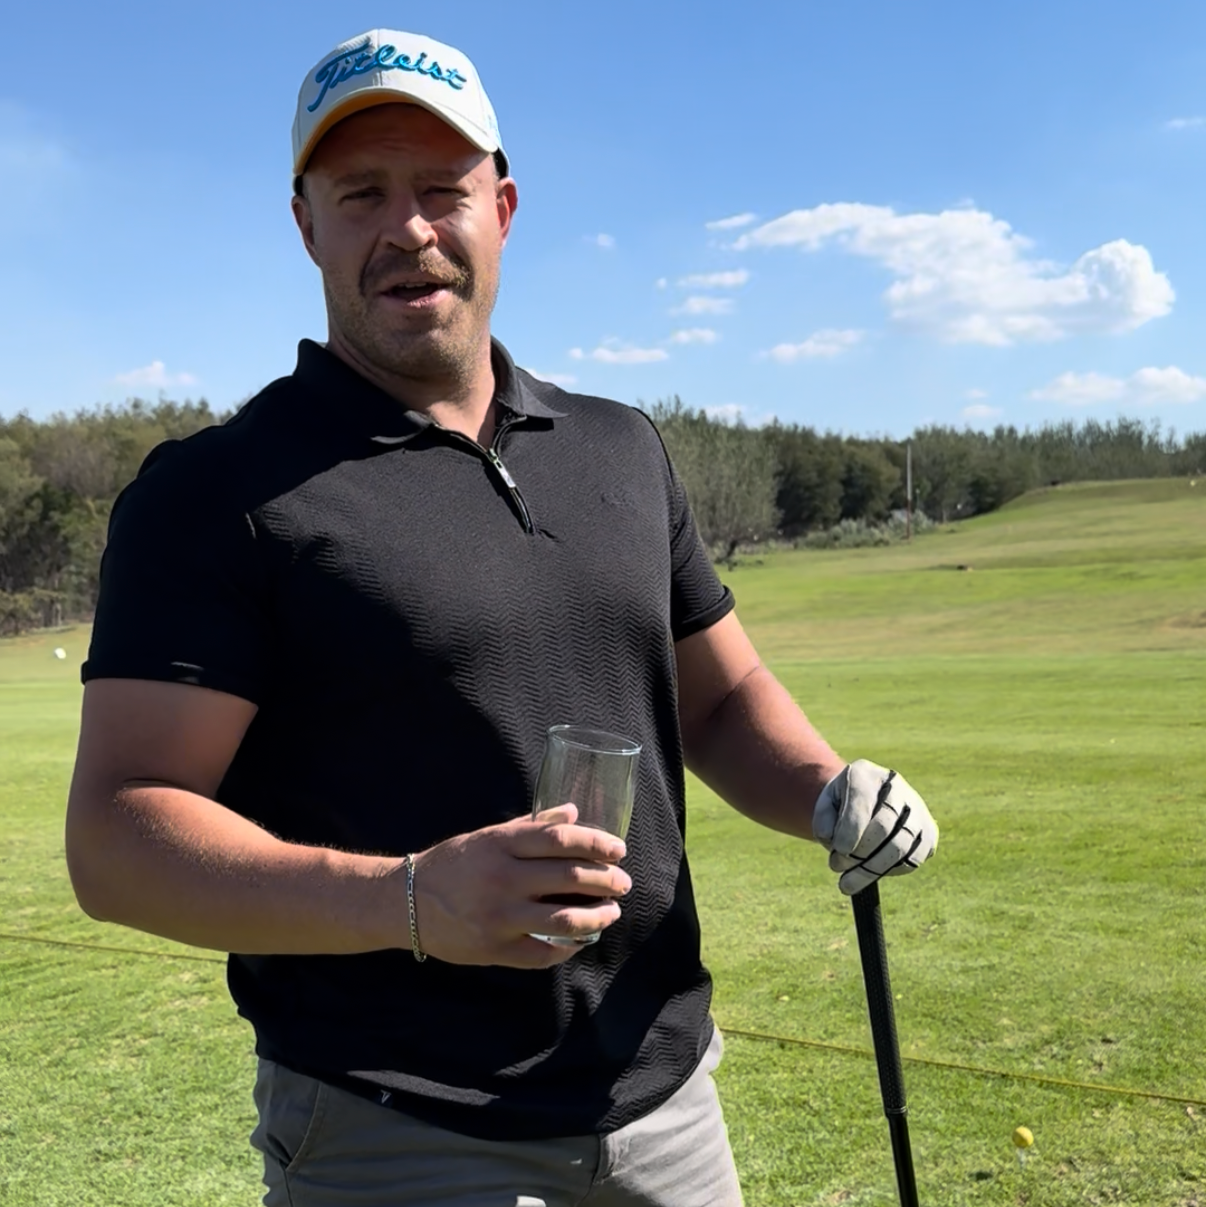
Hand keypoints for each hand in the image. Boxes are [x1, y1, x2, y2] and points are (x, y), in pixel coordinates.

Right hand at [408, 805, 631, 967]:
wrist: (404, 901)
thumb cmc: (453, 864)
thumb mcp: (487, 836)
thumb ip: (530, 826)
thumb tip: (574, 813)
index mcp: (500, 844)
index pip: (560, 838)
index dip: (596, 843)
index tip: (619, 850)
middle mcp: (501, 878)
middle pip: (569, 876)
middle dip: (606, 880)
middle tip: (623, 882)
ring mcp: (498, 917)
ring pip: (564, 919)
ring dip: (597, 916)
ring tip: (612, 911)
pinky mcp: (493, 949)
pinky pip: (543, 953)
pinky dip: (570, 948)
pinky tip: (582, 940)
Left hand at [812, 760, 937, 895]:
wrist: (864, 803)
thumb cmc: (840, 806)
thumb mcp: (824, 806)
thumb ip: (823, 820)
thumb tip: (834, 840)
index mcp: (865, 774)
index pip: (862, 802)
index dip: (850, 830)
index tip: (838, 849)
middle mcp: (896, 786)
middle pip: (884, 826)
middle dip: (858, 853)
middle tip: (836, 866)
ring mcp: (917, 808)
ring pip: (901, 845)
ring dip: (872, 869)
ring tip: (847, 882)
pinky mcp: (929, 832)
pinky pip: (914, 859)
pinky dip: (890, 871)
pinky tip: (870, 874)